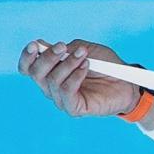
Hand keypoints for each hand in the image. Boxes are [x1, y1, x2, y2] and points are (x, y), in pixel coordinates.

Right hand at [17, 39, 139, 117]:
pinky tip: (85, 67)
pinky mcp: (74, 109)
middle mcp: (51, 86)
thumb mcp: (84, 49)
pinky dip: (74, 77)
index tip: (35, 44)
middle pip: (36, 73)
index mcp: (50, 71)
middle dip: (48, 57)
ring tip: (84, 57)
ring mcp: (62, 99)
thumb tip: (42, 46)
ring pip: (52, 81)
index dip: (27, 56)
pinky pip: (66, 92)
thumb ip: (65, 49)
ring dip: (67, 65)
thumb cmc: (105, 65)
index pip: (27, 67)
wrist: (126, 82)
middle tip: (64, 47)